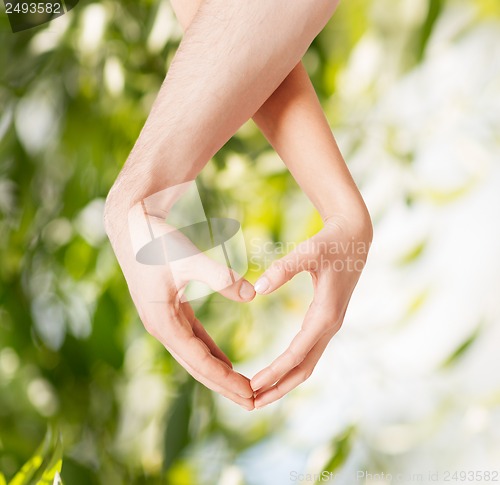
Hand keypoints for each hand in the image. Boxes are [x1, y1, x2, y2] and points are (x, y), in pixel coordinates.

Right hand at [105, 204, 256, 409]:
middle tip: (253, 402)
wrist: (132, 226)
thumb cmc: (156, 241)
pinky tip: (226, 362)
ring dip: (219, 372)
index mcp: (163, 322)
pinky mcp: (171, 311)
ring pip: (195, 355)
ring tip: (243, 388)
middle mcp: (162, 327)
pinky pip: (194, 339)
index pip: (200, 361)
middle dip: (225, 386)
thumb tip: (251, 294)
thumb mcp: (188, 258)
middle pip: (197, 366)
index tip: (251, 394)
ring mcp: (165, 320)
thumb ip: (219, 277)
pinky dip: (211, 352)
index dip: (226, 380)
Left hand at [251, 214, 371, 407]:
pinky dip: (291, 367)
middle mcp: (329, 326)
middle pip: (304, 369)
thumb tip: (257, 289)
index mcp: (325, 315)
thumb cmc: (331, 243)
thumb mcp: (308, 252)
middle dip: (278, 388)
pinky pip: (308, 351)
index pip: (297, 353)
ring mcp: (329, 325)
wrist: (354, 238)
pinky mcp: (325, 320)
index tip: (252, 386)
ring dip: (284, 381)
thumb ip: (284, 269)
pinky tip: (276, 371)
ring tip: (259, 394)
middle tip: (250, 403)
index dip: (274, 371)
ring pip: (307, 364)